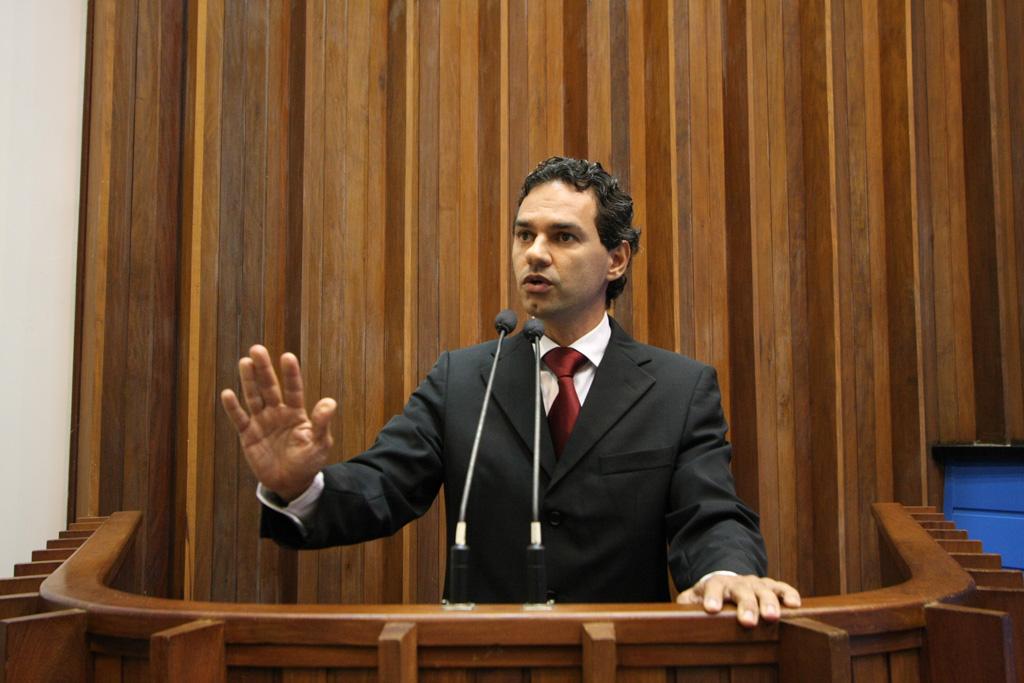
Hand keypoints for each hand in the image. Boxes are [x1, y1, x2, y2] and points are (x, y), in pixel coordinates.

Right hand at [220, 345, 336, 500]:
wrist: (290, 482)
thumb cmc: (308, 462)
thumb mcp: (320, 444)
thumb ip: (322, 423)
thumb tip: (330, 402)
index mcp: (296, 412)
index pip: (293, 389)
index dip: (291, 374)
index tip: (287, 357)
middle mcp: (277, 412)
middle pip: (269, 387)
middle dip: (264, 369)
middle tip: (257, 349)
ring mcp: (262, 422)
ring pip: (253, 397)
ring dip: (248, 381)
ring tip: (245, 362)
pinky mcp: (248, 435)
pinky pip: (239, 419)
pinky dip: (233, 407)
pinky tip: (228, 393)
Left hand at [676, 574, 800, 627]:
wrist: (728, 579)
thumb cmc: (710, 595)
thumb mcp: (693, 597)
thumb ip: (686, 603)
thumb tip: (676, 614)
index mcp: (716, 583)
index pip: (713, 587)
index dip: (712, 597)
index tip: (710, 609)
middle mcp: (738, 581)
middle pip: (742, 591)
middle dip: (746, 606)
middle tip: (747, 621)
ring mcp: (756, 583)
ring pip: (764, 590)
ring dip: (769, 603)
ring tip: (772, 617)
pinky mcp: (771, 587)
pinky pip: (782, 588)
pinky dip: (789, 594)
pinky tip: (795, 605)